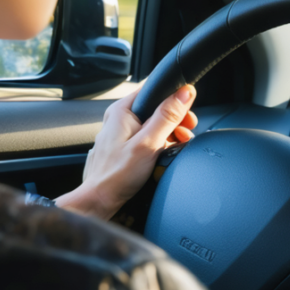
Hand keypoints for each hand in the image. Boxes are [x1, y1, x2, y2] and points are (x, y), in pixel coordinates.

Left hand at [57, 84, 197, 219]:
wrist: (101, 200)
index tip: (188, 110)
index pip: (154, 90)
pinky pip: (147, 136)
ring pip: (153, 123)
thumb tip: (183, 94)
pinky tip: (165, 153)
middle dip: (176, 119)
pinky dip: (160, 142)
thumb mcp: (148, 143)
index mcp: (122, 110)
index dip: (175, 97)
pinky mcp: (125, 145)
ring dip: (170, 133)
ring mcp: (122, 132)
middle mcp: (120, 118)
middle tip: (186, 131)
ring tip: (178, 145)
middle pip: (156, 107)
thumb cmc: (117, 175)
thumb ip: (167, 117)